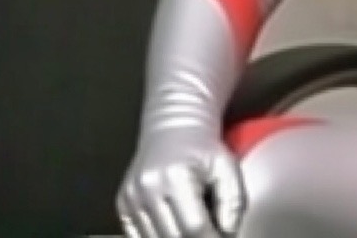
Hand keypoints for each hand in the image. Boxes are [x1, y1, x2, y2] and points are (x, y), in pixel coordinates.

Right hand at [116, 127, 244, 237]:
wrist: (174, 130)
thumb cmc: (201, 148)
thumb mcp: (227, 167)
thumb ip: (233, 202)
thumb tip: (227, 233)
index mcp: (175, 176)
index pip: (194, 226)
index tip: (223, 237)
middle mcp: (148, 188)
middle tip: (212, 233)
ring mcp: (131, 198)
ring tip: (195, 227)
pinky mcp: (123, 206)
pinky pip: (139, 237)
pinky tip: (176, 228)